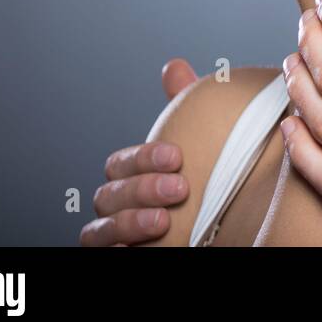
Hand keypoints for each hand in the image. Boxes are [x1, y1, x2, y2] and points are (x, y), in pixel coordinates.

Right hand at [77, 58, 196, 245]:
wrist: (224, 234)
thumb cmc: (206, 186)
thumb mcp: (201, 145)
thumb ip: (184, 110)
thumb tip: (174, 67)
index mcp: (132, 178)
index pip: (120, 164)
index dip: (144, 158)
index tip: (176, 156)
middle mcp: (117, 208)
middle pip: (107, 195)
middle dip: (141, 189)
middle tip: (180, 188)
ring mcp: (115, 237)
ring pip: (98, 229)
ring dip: (128, 222)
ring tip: (163, 221)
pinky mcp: (120, 255)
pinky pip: (98, 255)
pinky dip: (115, 248)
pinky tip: (135, 247)